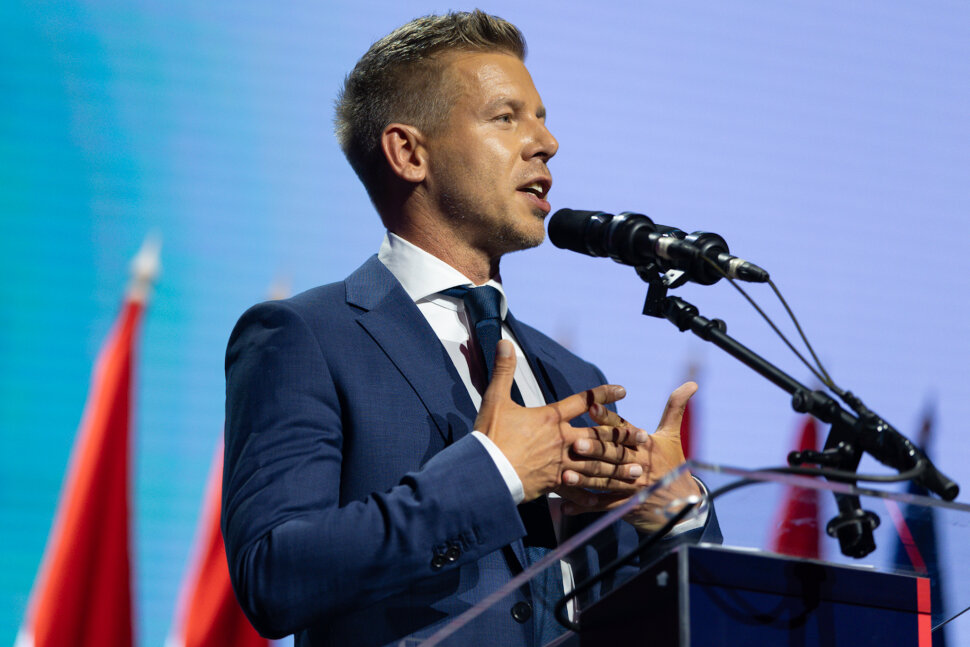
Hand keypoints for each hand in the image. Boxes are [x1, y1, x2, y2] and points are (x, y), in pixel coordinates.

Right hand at [475, 340, 637, 500]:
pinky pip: (576, 490)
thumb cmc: (491, 436)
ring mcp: (561, 464)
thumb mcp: (496, 399)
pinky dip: (589, 495)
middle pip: (599, 436)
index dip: (602, 394)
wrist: (487, 472)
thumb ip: (503, 371)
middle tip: (642, 437)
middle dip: (622, 436)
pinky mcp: (553, 483)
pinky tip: (603, 500)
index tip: (621, 389)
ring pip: (596, 466)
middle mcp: (562, 440)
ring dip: (617, 468)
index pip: (582, 401)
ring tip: (637, 471)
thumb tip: (504, 342)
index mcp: (551, 418)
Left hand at [557, 382, 702, 531]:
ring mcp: (632, 488)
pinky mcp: (625, 506)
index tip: (592, 407)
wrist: (684, 507)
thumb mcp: (673, 436)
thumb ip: (676, 408)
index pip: (624, 429)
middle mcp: (638, 465)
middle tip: (576, 443)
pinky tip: (564, 507)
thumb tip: (692, 383)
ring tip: (565, 475)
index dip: (609, 418)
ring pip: (606, 482)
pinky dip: (583, 507)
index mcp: (646, 446)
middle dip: (596, 450)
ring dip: (585, 479)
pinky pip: (602, 506)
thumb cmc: (673, 465)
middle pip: (614, 456)